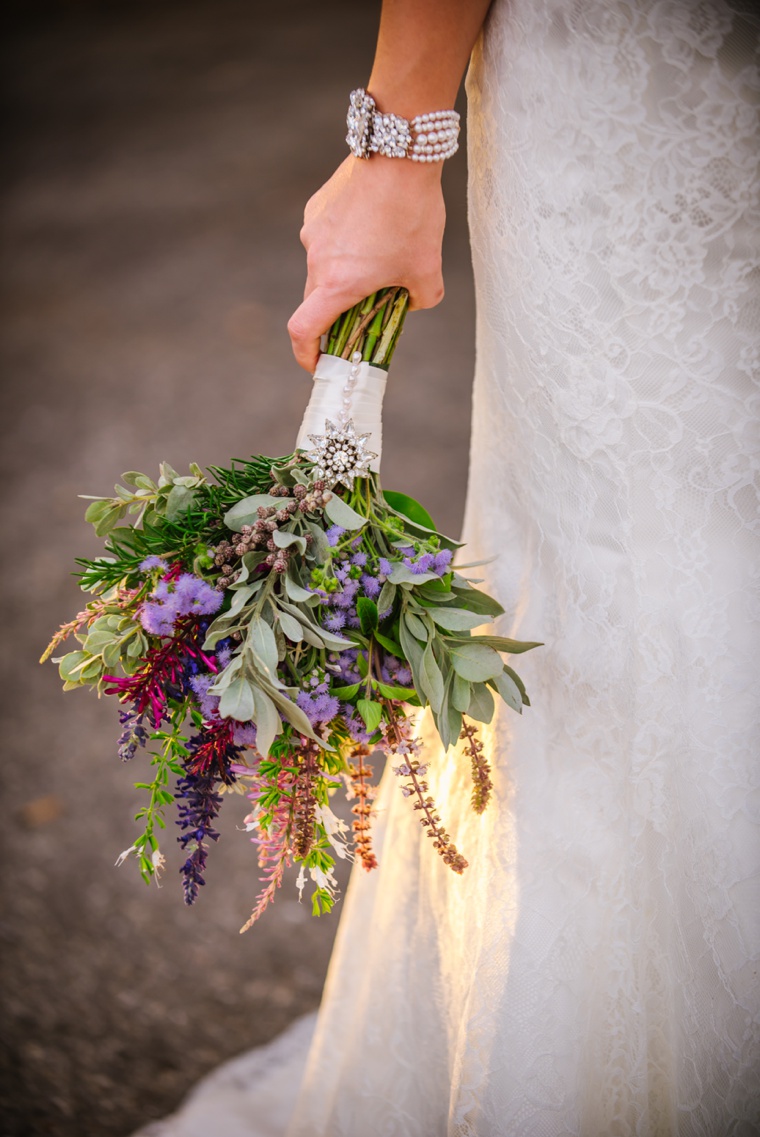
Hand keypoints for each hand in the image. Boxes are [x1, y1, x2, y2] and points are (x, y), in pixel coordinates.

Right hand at [288, 155, 445, 370]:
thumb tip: (411, 303)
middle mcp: (317, 260)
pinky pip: (327, 238)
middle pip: (317, 301)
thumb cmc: (413, 214)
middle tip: (366, 311)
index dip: (306, 354)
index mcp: (338, 284)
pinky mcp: (317, 208)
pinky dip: (346, 244)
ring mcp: (313, 232)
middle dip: (338, 313)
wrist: (399, 152)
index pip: (303, 331)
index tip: (318, 363)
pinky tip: (374, 226)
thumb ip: (421, 299)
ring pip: (325, 267)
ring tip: (382, 254)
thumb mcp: (429, 268)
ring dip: (346, 273)